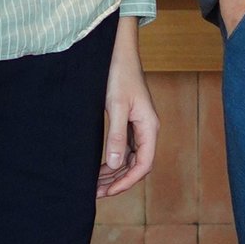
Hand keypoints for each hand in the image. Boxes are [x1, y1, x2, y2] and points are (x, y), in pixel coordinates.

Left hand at [99, 18, 158, 198]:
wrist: (119, 51)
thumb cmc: (119, 74)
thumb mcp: (115, 105)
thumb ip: (116, 136)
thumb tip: (116, 165)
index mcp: (149, 127)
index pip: (143, 165)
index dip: (127, 182)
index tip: (108, 192)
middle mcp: (147, 129)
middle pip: (137, 165)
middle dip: (118, 181)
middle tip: (95, 192)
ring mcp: (139, 125)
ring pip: (130, 158)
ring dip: (115, 172)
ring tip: (95, 183)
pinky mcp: (130, 120)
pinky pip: (125, 147)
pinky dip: (114, 160)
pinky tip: (100, 166)